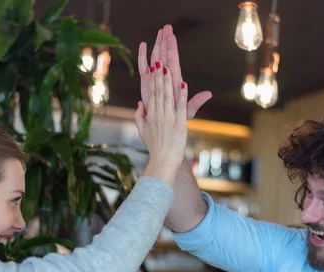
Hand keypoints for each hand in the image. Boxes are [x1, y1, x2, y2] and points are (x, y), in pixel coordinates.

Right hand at [135, 61, 187, 184]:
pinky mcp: (179, 124)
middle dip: (159, 74)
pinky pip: (181, 106)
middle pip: (159, 90)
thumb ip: (139, 115)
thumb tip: (140, 103)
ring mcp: (169, 118)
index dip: (153, 78)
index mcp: (150, 114)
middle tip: (160, 59)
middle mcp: (158, 114)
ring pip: (168, 96)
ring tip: (169, 68)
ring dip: (168, 81)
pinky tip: (184, 84)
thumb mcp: (142, 130)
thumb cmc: (153, 146)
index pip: (152, 92)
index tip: (153, 65)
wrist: (162, 161)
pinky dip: (183, 95)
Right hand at [138, 25, 211, 118]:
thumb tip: (209, 94)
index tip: (172, 36)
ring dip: (157, 45)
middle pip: (165, 56)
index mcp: (174, 82)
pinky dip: (143, 57)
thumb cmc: (176, 120)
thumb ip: (196, 102)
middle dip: (165, 42)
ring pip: (155, 58)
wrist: (164, 129)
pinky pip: (143, 68)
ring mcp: (155, 80)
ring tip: (159, 32)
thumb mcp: (188, 112)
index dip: (172, 49)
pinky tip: (143, 45)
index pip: (173, 62)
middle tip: (166, 27)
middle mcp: (165, 79)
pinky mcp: (147, 84)